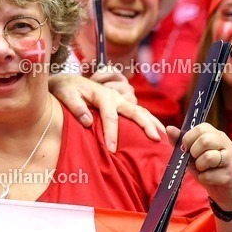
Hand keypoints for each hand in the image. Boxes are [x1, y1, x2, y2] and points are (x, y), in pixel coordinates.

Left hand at [48, 74, 163, 152]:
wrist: (68, 81)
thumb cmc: (66, 89)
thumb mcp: (65, 94)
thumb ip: (76, 107)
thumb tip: (88, 122)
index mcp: (103, 95)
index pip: (110, 117)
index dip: (111, 134)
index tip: (112, 150)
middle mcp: (116, 97)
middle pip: (136, 111)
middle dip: (147, 125)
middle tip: (156, 140)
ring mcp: (121, 101)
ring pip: (142, 112)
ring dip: (154, 123)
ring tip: (165, 138)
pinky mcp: (121, 106)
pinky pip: (138, 114)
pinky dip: (149, 122)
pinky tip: (157, 134)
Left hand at [167, 123, 231, 210]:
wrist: (221, 189)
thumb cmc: (205, 168)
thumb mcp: (190, 154)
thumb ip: (179, 141)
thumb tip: (169, 128)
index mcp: (216, 135)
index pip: (201, 127)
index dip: (188, 138)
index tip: (186, 148)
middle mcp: (226, 143)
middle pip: (205, 140)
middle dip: (193, 152)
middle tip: (195, 159)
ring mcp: (231, 158)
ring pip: (208, 157)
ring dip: (199, 166)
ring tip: (203, 168)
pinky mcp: (231, 174)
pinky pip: (208, 175)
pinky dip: (203, 178)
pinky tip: (210, 178)